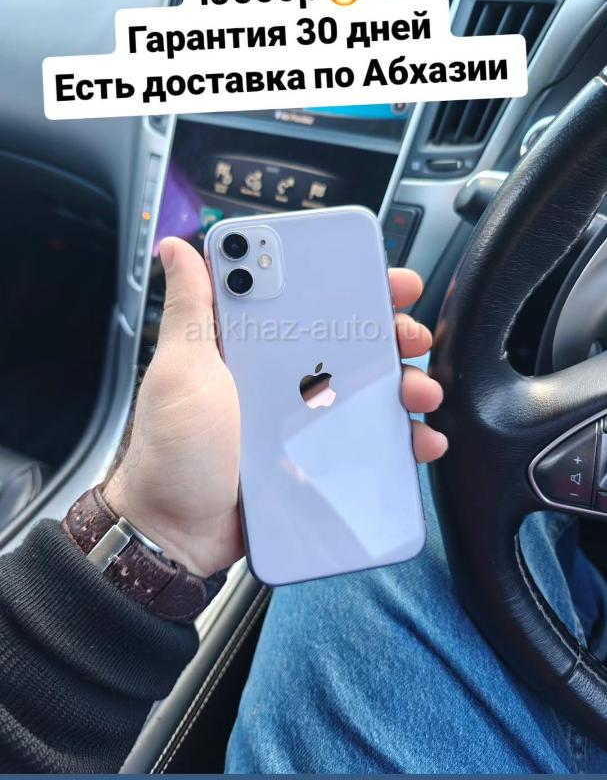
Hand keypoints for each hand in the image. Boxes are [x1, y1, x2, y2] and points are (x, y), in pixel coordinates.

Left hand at [104, 237, 446, 576]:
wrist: (177, 533)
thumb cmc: (173, 450)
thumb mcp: (181, 370)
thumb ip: (190, 308)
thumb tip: (175, 245)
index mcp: (251, 347)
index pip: (306, 299)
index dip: (349, 283)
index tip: (384, 277)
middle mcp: (282, 377)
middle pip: (351, 341)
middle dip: (392, 332)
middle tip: (411, 334)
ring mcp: (303, 419)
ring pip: (369, 390)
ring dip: (406, 383)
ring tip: (419, 390)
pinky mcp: (318, 459)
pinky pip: (369, 442)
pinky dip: (401, 438)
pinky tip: (418, 439)